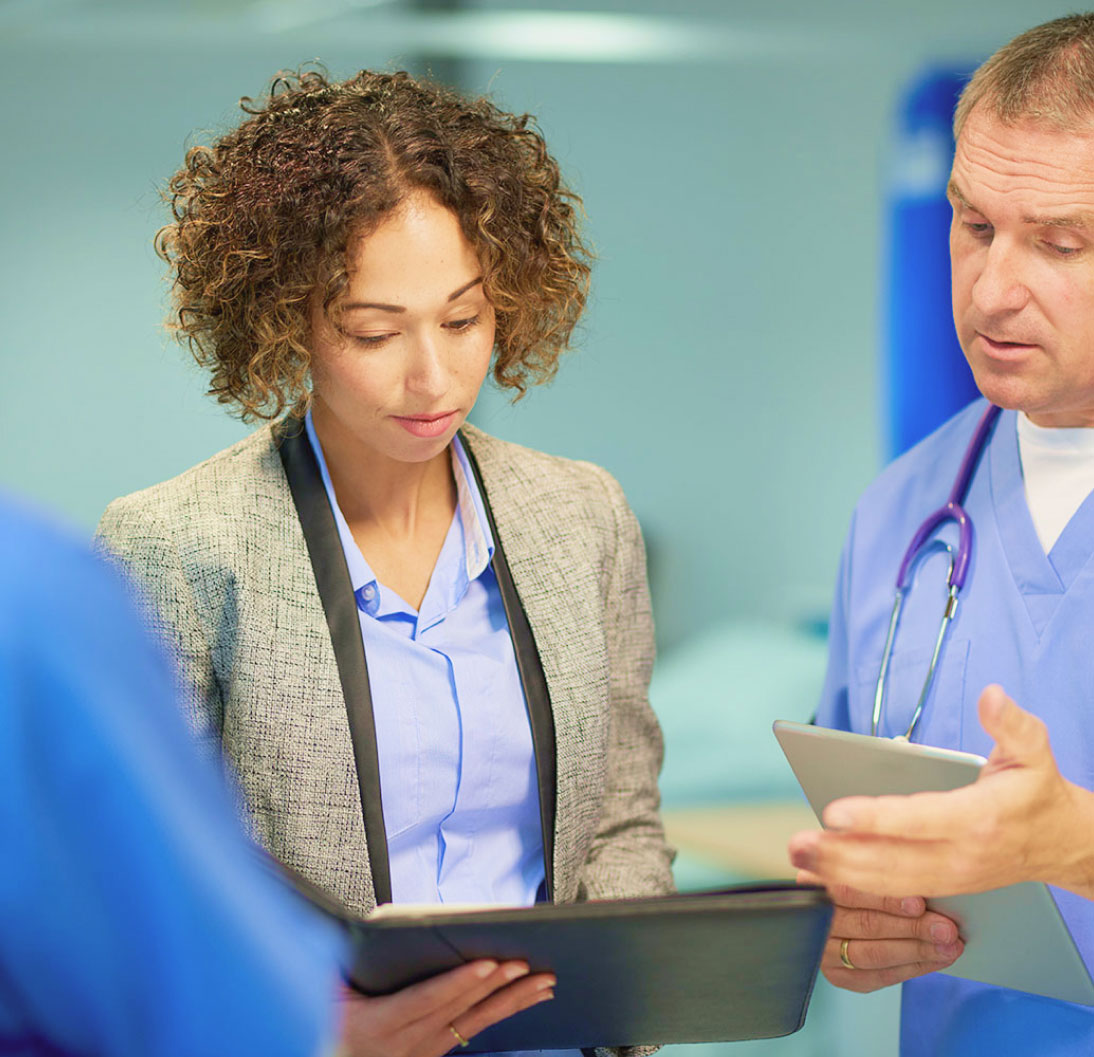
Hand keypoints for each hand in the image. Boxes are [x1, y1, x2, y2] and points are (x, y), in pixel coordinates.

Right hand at [337, 959, 554, 1056]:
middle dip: (495, 986)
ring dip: (512, 1001)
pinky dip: (506, 1011)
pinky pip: (476, 1030)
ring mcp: (425, 1049)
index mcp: (379, 1024)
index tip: (486, 965)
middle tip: (525, 964)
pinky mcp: (435, 1050)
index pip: (426, 1000)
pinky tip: (530, 997)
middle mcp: (407, 1042)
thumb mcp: (325, 989)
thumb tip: (373, 923)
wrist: (329, 1056)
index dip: (458, 983)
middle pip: (459, 1010)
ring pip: (475, 1023)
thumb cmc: (326, 1019)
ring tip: (543, 982)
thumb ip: (344, 961)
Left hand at [788, 686, 1093, 898]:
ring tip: (799, 858)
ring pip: (889, 881)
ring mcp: (951, 876)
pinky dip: (857, 886)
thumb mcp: (1035, 750)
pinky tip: (823, 876)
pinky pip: (895, 890)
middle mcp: (962, 854)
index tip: (834, 812)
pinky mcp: (943, 886)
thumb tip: (991, 695)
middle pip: (893, 860)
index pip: (919, 819)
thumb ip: (1011, 723)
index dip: (875, 819)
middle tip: (798, 843)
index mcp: (979, 818)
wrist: (1065, 844)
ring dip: (841, 872)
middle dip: (841, 854)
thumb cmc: (1038, 792)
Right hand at [798, 875, 962, 991]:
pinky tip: (935, 959)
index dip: (884, 898)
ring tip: (948, 946)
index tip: (919, 902)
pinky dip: (912, 968)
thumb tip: (923, 874)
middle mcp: (813, 917)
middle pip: (864, 925)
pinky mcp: (839, 974)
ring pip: (871, 954)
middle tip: (945, 928)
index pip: (846, 891)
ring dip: (916, 951)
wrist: (845, 907)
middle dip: (911, 928)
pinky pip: (878, 976)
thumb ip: (880, 865)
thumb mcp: (862, 858)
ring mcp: (823, 949)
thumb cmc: (862, 878)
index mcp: (813, 881)